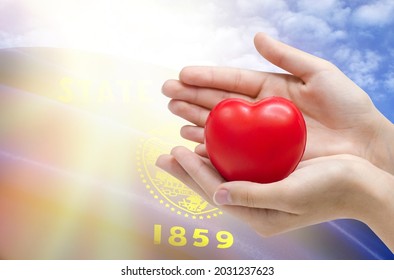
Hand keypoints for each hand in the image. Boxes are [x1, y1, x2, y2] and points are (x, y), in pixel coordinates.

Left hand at [156, 147, 393, 250]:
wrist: (363, 186)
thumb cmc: (332, 191)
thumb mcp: (293, 196)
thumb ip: (254, 197)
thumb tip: (217, 194)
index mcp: (258, 215)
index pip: (215, 192)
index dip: (192, 173)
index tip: (172, 153)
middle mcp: (255, 205)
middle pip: (212, 185)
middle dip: (186, 171)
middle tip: (161, 157)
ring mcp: (261, 190)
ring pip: (222, 174)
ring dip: (199, 161)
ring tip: (176, 149)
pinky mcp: (270, 177)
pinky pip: (238, 166)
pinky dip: (221, 155)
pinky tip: (208, 145)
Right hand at [162, 33, 393, 173]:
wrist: (364, 145)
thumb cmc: (348, 107)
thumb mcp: (320, 73)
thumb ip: (286, 56)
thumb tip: (255, 36)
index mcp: (269, 89)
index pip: (231, 80)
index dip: (206, 77)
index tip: (182, 74)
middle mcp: (258, 112)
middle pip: (219, 102)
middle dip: (192, 97)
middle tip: (167, 94)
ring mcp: (258, 136)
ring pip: (220, 125)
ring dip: (195, 119)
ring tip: (174, 114)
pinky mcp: (261, 157)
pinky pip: (231, 150)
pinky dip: (211, 146)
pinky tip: (193, 142)